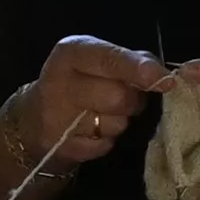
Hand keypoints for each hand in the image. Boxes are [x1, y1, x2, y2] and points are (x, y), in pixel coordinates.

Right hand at [4, 35, 167, 185]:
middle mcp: (60, 83)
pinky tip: (92, 130)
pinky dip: (107, 139)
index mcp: (70, 53)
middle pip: (118, 96)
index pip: (108, 58)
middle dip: (133, 100)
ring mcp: (58, 118)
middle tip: (126, 97)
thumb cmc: (77, 81)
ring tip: (103, 113)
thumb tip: (160, 72)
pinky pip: (106, 144)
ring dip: (120, 120)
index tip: (165, 80)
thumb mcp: (96, 60)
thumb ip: (129, 60)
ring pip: (116, 124)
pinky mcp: (64, 147)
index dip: (138, 69)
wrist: (34, 119)